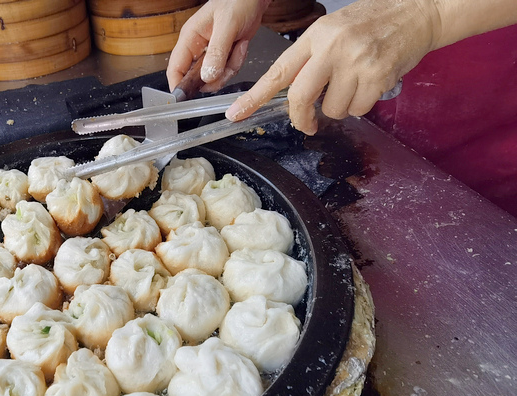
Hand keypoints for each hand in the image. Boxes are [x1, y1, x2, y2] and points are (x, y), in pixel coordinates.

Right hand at [167, 0, 270, 92]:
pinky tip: (241, 45)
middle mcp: (197, 47)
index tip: (186, 99)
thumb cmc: (238, 1)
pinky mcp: (223, 55)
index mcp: (190, 38)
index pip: (175, 68)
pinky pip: (227, 71)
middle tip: (227, 65)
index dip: (178, 86)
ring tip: (237, 46)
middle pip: (197, 78)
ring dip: (229, 67)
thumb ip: (216, 52)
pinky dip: (237, 62)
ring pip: (214, 77)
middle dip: (214, 77)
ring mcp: (211, 53)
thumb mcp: (227, 26)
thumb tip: (206, 76)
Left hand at [226, 0, 437, 133]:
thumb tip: (292, 95)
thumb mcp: (333, 30)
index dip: (254, 96)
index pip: (278, 71)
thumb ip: (311, 59)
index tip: (236, 112)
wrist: (418, 11)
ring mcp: (356, 64)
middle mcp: (333, 49)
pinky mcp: (378, 78)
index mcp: (316, 36)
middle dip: (300, 118)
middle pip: (300, 98)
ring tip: (353, 85)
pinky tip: (369, 85)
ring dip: (339, 108)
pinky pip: (357, 109)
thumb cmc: (373, 22)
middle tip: (307, 124)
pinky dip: (360, 105)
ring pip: (332, 109)